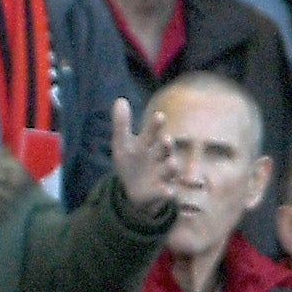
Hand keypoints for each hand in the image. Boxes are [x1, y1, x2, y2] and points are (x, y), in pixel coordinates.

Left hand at [109, 96, 185, 212]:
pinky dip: (168, 192)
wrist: (135, 190)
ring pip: (170, 169)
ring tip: (172, 163)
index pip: (153, 132)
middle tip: (166, 139)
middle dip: (166, 145)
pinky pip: (167, 192)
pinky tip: (169, 192)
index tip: (158, 116)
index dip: (155, 125)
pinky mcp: (161, 191)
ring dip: (171, 166)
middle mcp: (160, 156)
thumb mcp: (122, 145)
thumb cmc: (132, 162)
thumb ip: (122, 124)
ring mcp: (162, 174)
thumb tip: (120, 99)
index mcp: (149, 143)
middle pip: (165, 149)